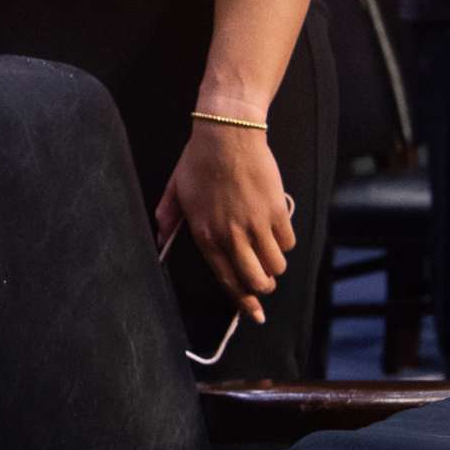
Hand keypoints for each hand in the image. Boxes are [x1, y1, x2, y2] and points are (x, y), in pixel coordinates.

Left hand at [155, 121, 294, 323]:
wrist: (228, 135)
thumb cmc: (199, 160)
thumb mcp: (175, 190)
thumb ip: (167, 217)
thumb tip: (161, 238)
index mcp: (205, 235)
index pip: (226, 279)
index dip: (243, 301)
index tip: (255, 314)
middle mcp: (231, 236)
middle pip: (257, 280)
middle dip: (263, 287)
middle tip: (264, 281)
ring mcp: (255, 225)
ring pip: (276, 265)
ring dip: (275, 265)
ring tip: (269, 252)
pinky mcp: (276, 212)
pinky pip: (288, 242)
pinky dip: (285, 242)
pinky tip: (276, 230)